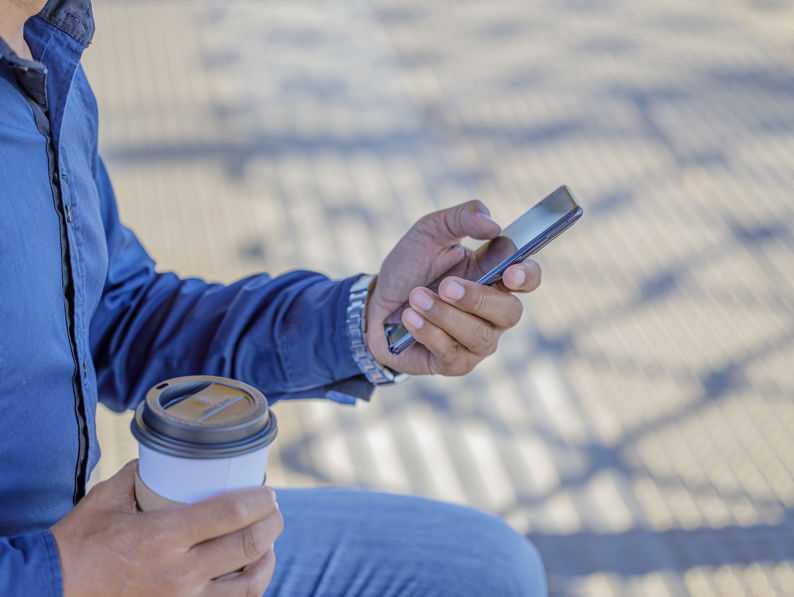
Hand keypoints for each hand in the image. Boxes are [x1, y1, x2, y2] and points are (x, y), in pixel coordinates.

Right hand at [50, 461, 282, 596]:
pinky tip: (249, 574)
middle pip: (248, 546)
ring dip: (267, 559)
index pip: (231, 515)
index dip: (260, 500)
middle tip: (274, 509)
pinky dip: (247, 589)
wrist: (49, 592)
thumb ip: (142, 475)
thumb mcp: (107, 498)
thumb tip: (168, 459)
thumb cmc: (78, 544)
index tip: (268, 490)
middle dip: (272, 523)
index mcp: (163, 536)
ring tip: (269, 542)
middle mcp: (179, 573)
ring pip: (248, 585)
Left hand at [366, 200, 540, 375]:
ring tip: (415, 297)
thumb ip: (462, 218)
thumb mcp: (429, 232)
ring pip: (480, 336)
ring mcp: (477, 341)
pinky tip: (409, 318)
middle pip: (510, 313)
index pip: (528, 278)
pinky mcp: (455, 363)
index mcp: (495, 276)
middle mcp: (493, 313)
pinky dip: (428, 332)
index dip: (526, 276)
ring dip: (445, 315)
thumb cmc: (409, 268)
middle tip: (446, 285)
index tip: (510, 272)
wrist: (374, 304)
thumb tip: (493, 223)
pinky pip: (451, 352)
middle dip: (477, 299)